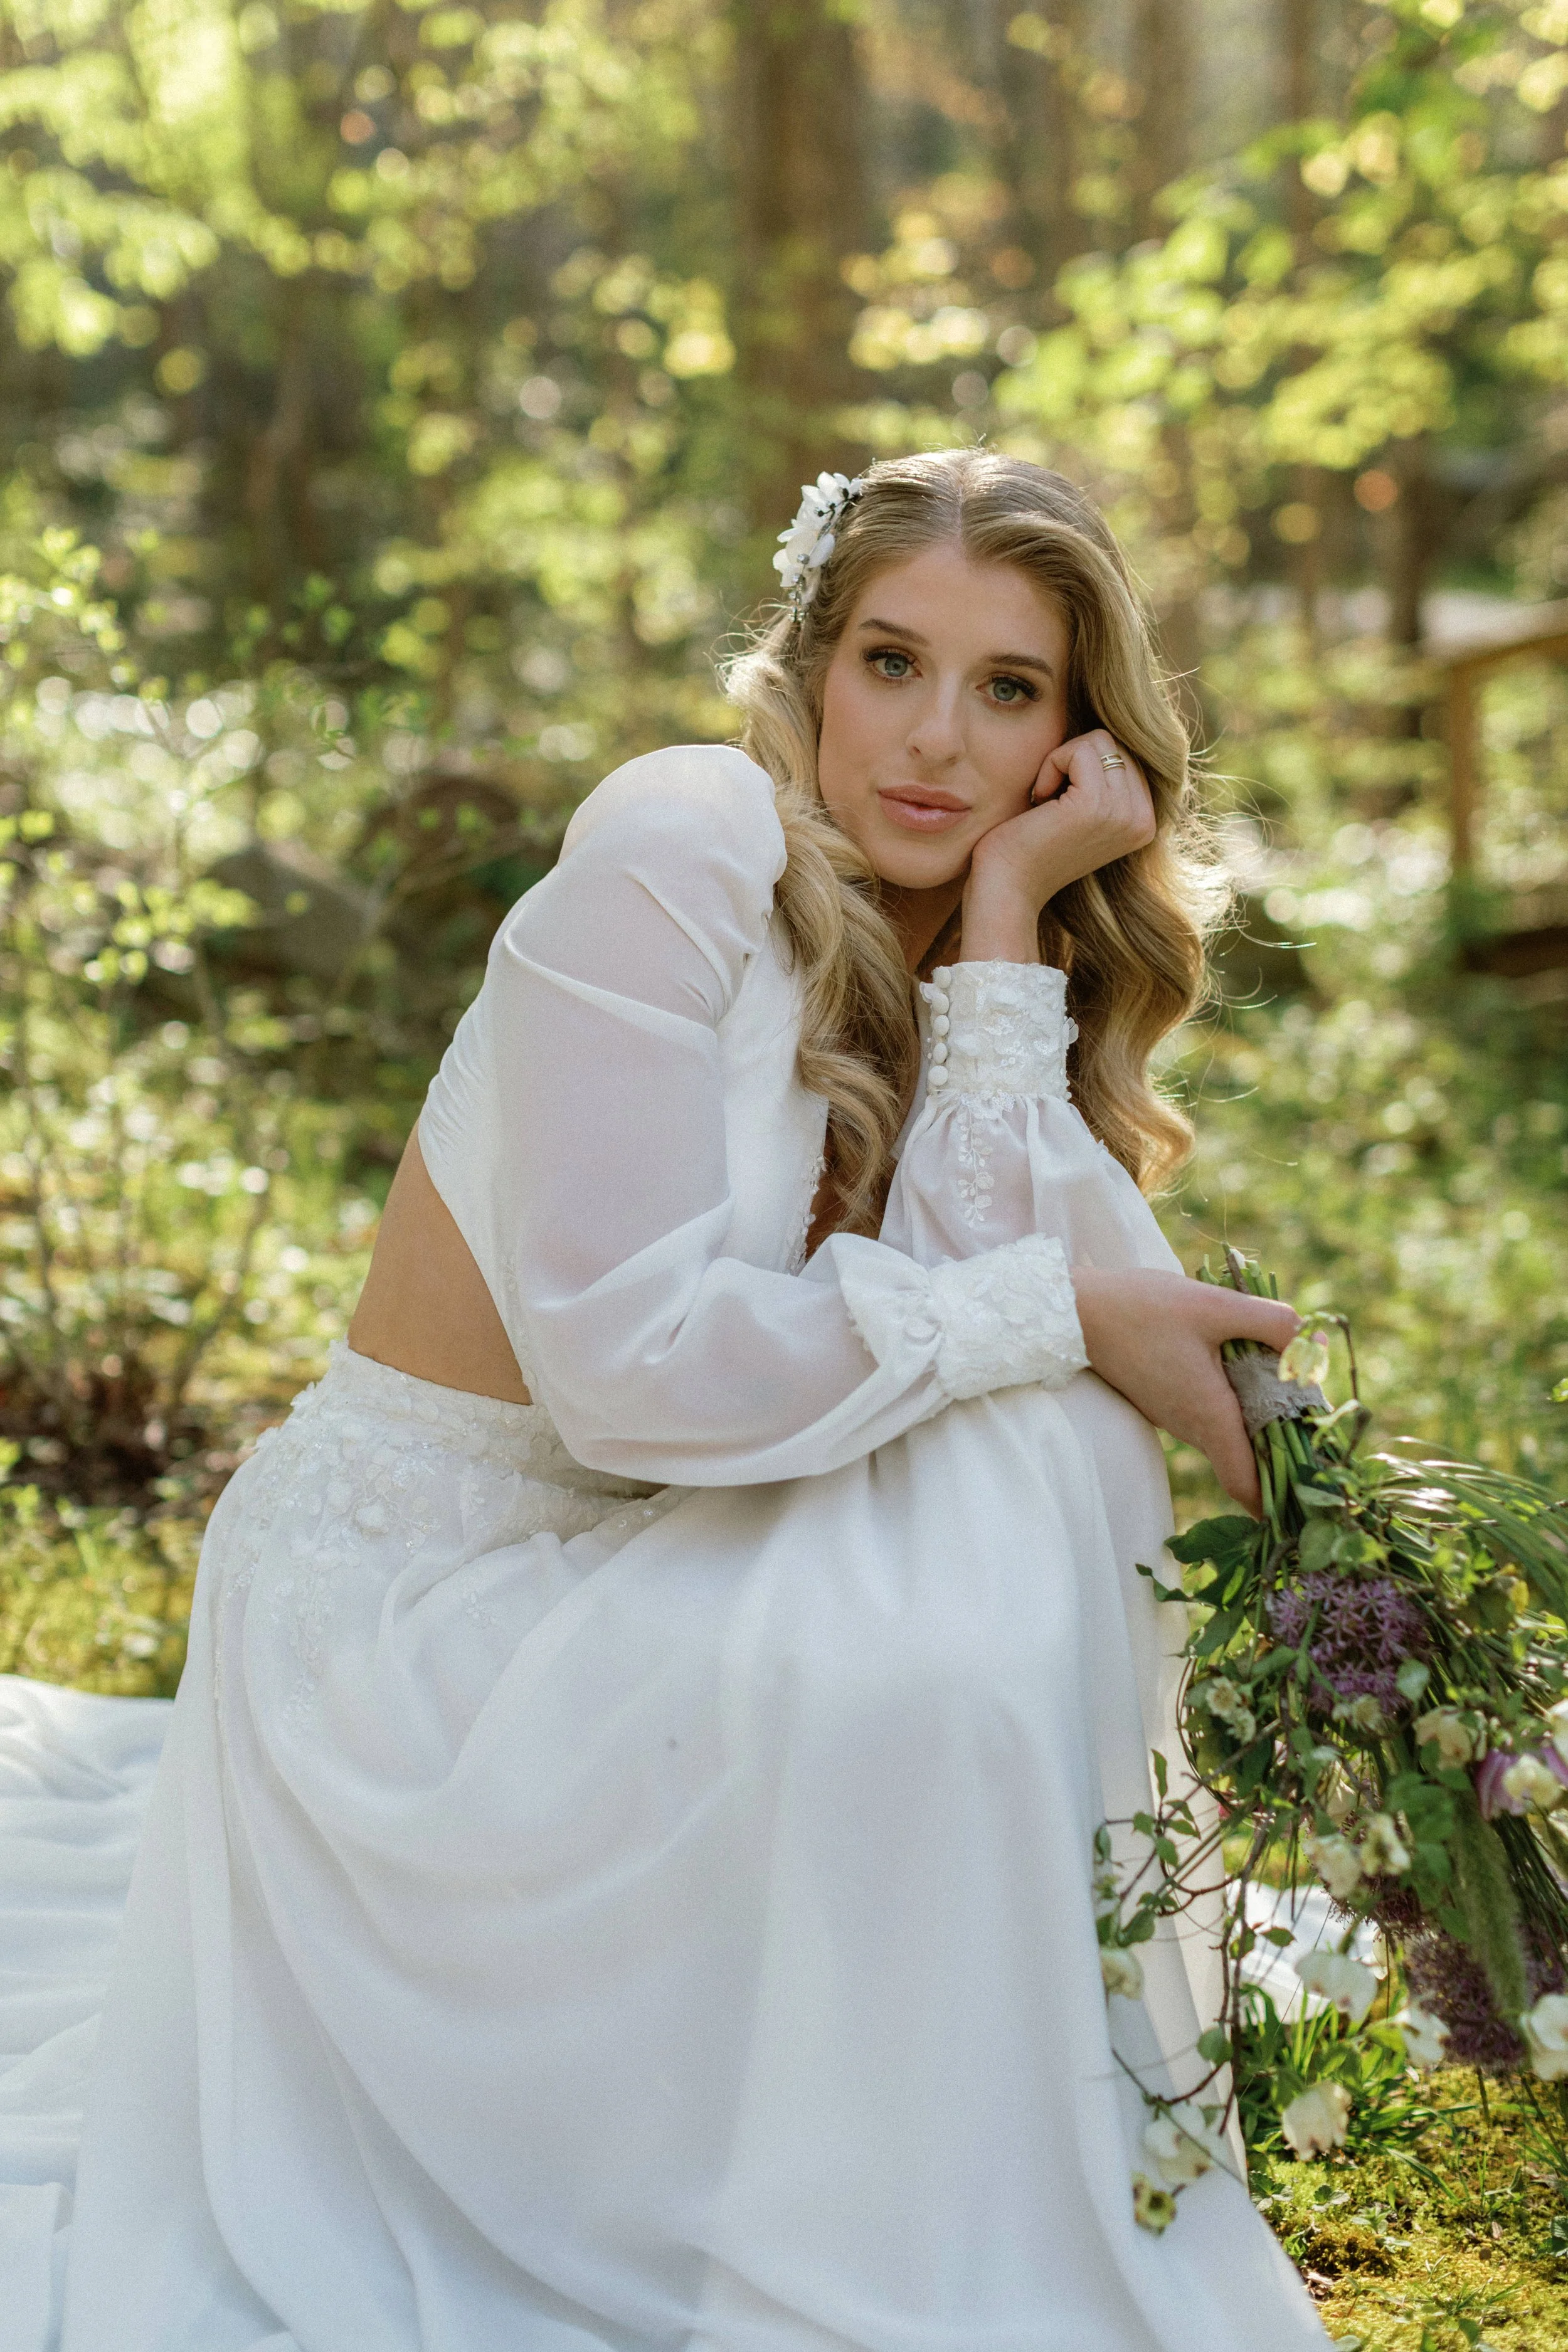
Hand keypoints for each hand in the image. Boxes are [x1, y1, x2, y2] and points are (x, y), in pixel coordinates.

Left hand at [960, 731, 1156, 962]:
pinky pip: (1078, 749)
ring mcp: (1125, 813)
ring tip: (1046, 802)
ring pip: (1099, 740)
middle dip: (1074, 760)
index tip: (1061, 803)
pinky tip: (1039, 801)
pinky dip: (1051, 765)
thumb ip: (1104, 778)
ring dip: (1061, 762)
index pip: (1124, 752)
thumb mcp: (1079, 808)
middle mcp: (1145, 819)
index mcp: (1146, 820)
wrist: (1007, 888)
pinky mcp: (1097, 805)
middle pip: (1115, 741)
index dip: (1083, 766)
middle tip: (1050, 801)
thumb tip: (1108, 727)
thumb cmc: (1030, 845)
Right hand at [1071, 1267, 1300, 1514]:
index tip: (1309, 1493)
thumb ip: (1272, 1323)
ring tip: (1289, 1388)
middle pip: (1245, 1463)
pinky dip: (1235, 1406)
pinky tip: (1247, 1370)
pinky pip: (1209, 1417)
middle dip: (1283, 1455)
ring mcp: (1174, 1418)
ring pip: (1228, 1437)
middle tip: (1317, 1427)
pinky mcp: (1164, 1402)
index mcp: (1209, 1415)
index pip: (1246, 1484)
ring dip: (1259, 1424)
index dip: (1280, 1498)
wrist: (1077, 1312)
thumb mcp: (1215, 1306)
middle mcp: (1191, 1428)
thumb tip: (1316, 1343)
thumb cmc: (1144, 1309)